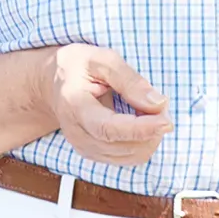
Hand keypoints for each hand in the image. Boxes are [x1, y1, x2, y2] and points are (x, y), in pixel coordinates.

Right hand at [50, 46, 168, 162]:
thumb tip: (157, 103)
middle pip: (123, 146)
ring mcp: (84, 148)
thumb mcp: (101, 59)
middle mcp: (77, 134)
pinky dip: (143, 143)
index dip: (140, 128)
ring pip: (131, 156)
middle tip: (161, 104)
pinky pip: (129, 158)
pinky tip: (142, 123)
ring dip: (150, 137)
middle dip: (151, 129)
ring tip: (150, 111)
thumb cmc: (76, 68)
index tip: (165, 120)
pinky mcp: (95, 155)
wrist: (52, 84)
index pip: (108, 128)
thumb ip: (129, 80)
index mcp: (74, 105)